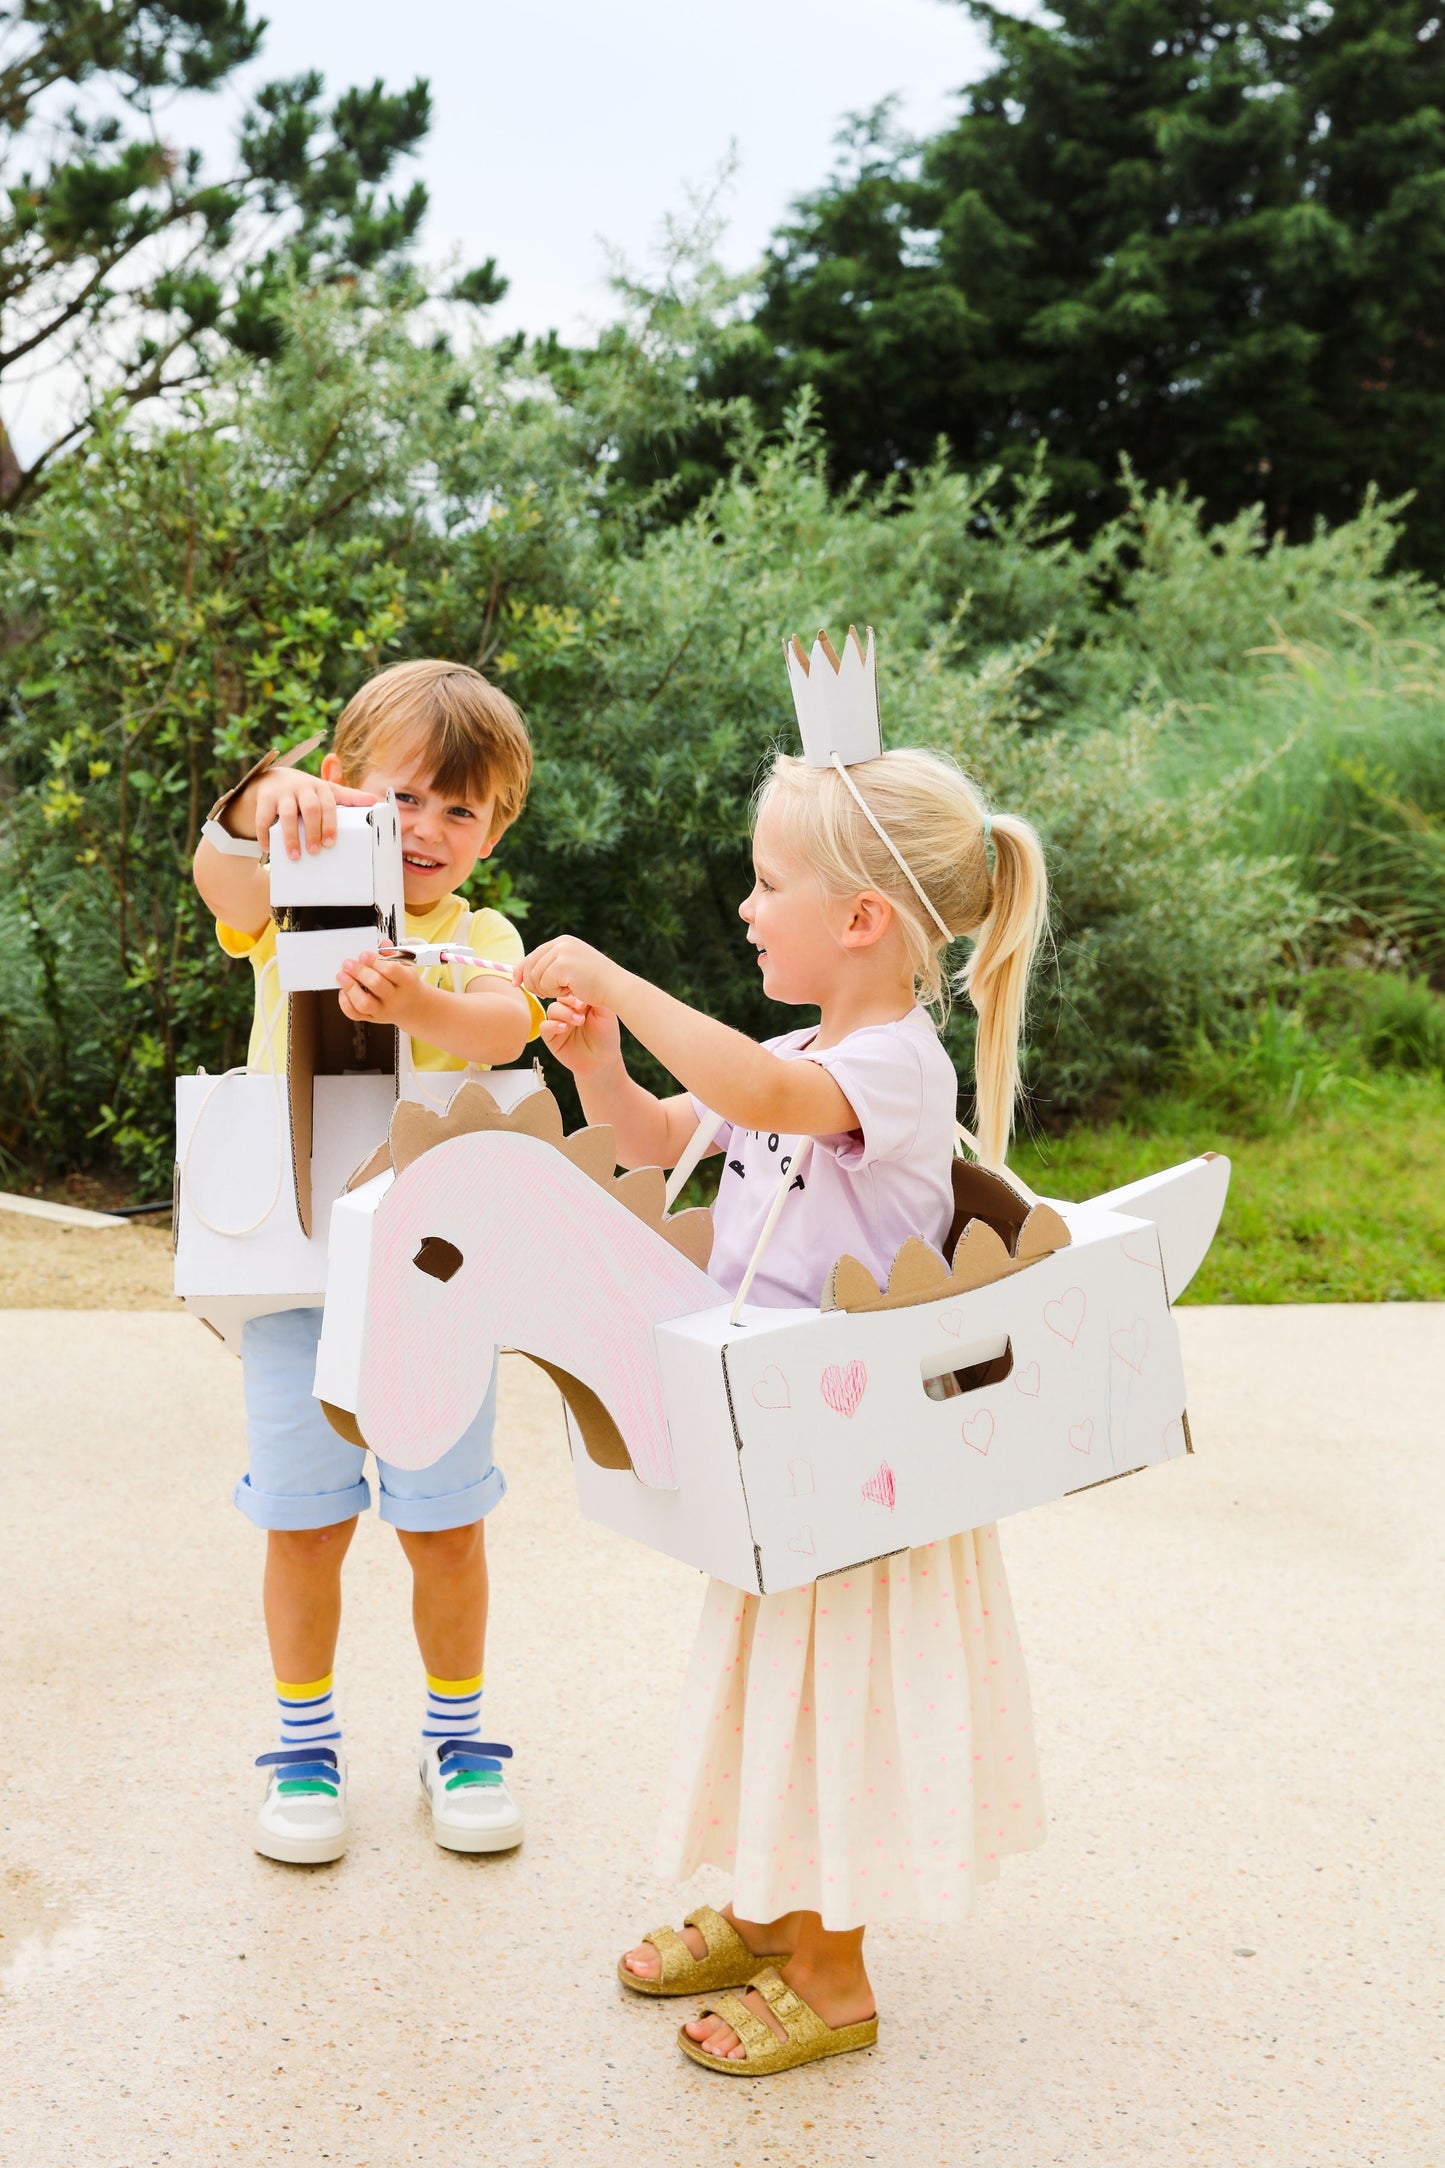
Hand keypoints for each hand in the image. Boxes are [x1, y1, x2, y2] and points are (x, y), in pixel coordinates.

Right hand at [246, 766, 376, 861]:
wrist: (273, 779)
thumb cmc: (306, 791)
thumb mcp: (326, 791)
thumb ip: (348, 797)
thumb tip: (374, 800)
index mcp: (320, 787)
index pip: (328, 804)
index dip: (330, 824)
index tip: (330, 843)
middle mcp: (302, 786)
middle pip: (310, 808)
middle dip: (313, 831)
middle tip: (315, 851)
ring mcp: (282, 792)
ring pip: (287, 814)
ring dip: (291, 836)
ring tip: (295, 855)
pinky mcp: (265, 798)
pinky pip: (263, 817)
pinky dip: (265, 834)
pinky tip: (269, 848)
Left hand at [336, 951, 423, 1029]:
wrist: (413, 1007)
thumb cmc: (406, 984)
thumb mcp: (406, 966)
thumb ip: (393, 954)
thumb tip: (384, 943)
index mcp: (406, 982)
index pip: (391, 970)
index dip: (374, 961)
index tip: (363, 954)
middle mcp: (395, 998)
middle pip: (376, 984)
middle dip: (359, 971)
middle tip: (348, 963)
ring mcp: (383, 1010)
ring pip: (364, 1003)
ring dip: (350, 988)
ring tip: (341, 975)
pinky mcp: (372, 1018)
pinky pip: (355, 1014)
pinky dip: (345, 1003)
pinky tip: (343, 991)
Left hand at [522, 936, 621, 1009]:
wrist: (615, 987)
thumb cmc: (596, 983)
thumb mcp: (572, 969)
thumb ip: (552, 966)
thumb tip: (523, 973)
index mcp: (563, 941)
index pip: (532, 954)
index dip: (520, 970)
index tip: (515, 984)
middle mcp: (561, 943)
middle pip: (530, 965)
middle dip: (533, 984)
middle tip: (546, 995)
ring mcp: (562, 952)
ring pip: (536, 976)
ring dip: (547, 990)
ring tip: (565, 992)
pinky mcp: (563, 964)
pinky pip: (544, 984)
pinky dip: (554, 993)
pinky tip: (570, 992)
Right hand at [540, 994, 622, 1079]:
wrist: (603, 1060)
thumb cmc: (606, 1034)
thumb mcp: (605, 1012)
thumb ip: (594, 996)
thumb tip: (582, 982)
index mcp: (578, 1000)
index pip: (570, 987)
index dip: (575, 989)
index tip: (586, 996)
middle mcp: (566, 1009)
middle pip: (558, 996)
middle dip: (570, 1001)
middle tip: (582, 1007)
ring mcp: (558, 1022)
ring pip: (552, 1010)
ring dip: (564, 1013)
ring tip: (579, 1021)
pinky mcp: (551, 1037)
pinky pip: (544, 1026)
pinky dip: (553, 1025)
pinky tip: (564, 1028)